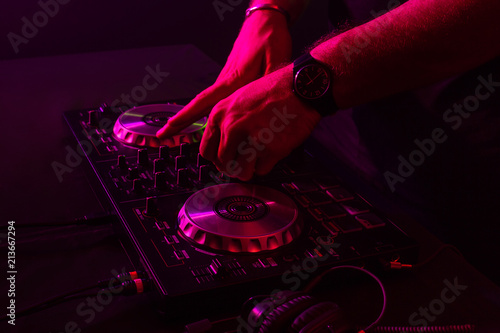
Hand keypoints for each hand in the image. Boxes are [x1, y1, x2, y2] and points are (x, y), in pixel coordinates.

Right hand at [157, 10, 290, 138]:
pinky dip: (208, 110)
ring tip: (178, 132)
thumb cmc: (269, 36)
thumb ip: (270, 85)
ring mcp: (226, 78)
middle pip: (199, 106)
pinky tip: (209, 121)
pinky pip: (217, 98)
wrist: (265, 19)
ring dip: (192, 117)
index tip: (169, 126)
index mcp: (233, 78)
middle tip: (162, 135)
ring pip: (208, 103)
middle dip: (180, 121)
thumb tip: (268, 104)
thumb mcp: (275, 60)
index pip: (204, 101)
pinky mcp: (232, 76)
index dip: (186, 116)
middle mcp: (225, 79)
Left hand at [200, 64, 320, 180]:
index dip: (217, 159)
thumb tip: (222, 145)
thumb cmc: (275, 90)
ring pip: (240, 172)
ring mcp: (249, 139)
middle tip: (244, 163)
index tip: (225, 160)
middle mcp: (231, 127)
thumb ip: (227, 121)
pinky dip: (267, 165)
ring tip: (258, 159)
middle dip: (234, 167)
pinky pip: (261, 170)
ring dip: (249, 170)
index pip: (206, 150)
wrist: (301, 87)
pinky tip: (273, 150)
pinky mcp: (269, 149)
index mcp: (220, 114)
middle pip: (223, 164)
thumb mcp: (239, 98)